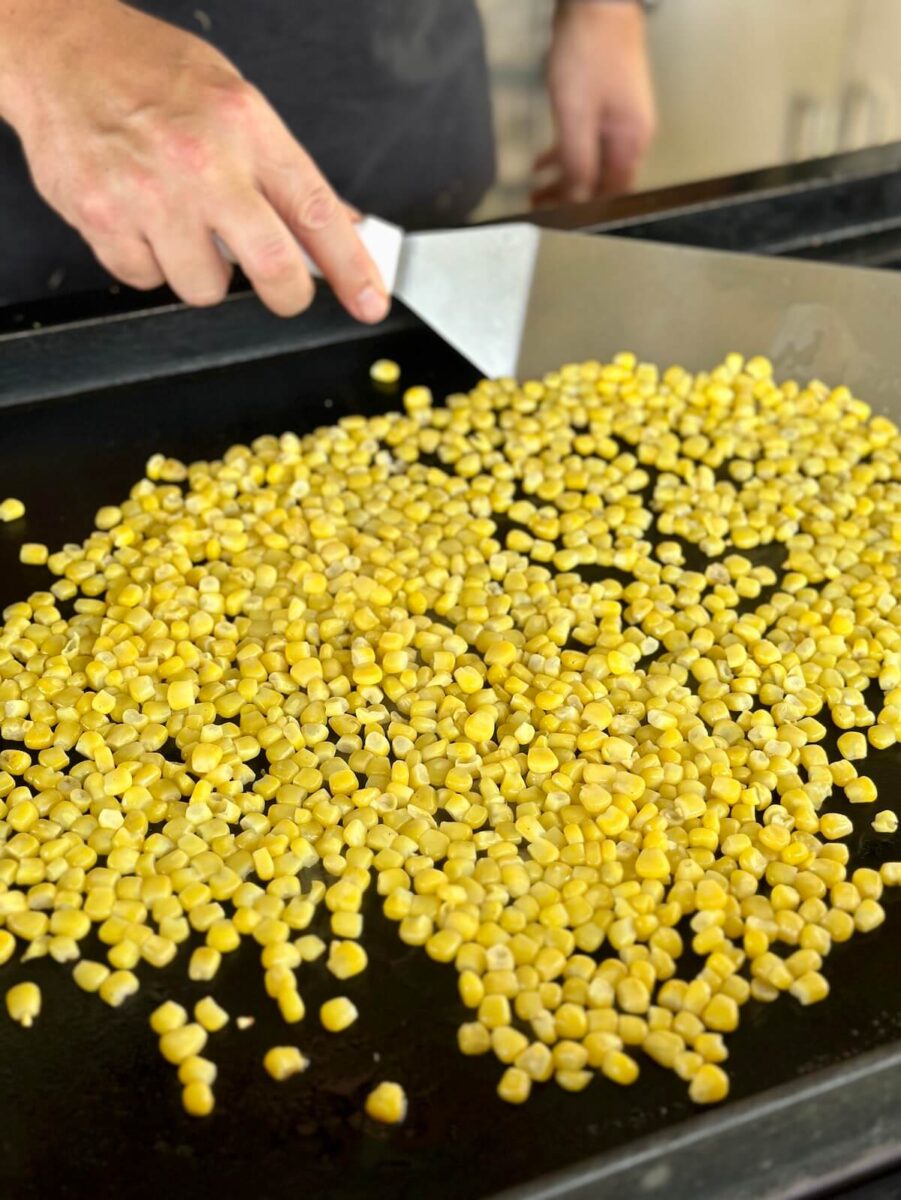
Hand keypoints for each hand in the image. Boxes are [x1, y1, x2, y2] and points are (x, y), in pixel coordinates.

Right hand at [0, 0, 388, 319]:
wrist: (60, 51)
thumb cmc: (149, 74)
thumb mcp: (234, 101)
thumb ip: (283, 170)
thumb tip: (338, 224)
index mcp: (246, 127)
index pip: (317, 213)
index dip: (352, 269)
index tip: (371, 302)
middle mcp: (202, 162)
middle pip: (273, 270)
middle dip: (285, 293)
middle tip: (280, 287)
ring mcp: (150, 196)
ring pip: (205, 288)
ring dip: (200, 271)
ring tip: (180, 222)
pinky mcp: (103, 221)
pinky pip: (147, 280)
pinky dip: (148, 262)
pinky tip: (140, 219)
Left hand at [533, 1, 655, 206]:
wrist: (597, 1)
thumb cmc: (589, 50)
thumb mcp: (576, 115)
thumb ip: (577, 163)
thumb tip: (577, 201)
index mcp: (630, 140)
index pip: (611, 194)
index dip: (585, 211)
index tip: (559, 221)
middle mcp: (631, 134)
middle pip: (601, 181)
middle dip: (570, 198)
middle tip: (541, 209)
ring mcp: (620, 118)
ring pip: (591, 162)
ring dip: (564, 178)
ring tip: (537, 191)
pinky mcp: (607, 104)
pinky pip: (587, 140)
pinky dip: (565, 154)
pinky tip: (544, 161)